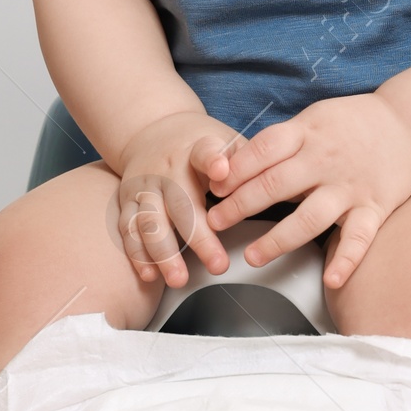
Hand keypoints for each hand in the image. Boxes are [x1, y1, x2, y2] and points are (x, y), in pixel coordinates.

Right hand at [115, 110, 236, 289]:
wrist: (152, 130)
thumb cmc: (198, 145)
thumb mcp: (225, 141)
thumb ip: (248, 161)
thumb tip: (284, 182)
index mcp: (195, 150)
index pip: (205, 152)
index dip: (213, 160)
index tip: (222, 171)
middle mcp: (166, 168)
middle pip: (180, 203)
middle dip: (198, 236)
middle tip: (218, 265)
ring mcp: (143, 186)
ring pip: (149, 221)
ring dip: (163, 253)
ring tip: (179, 279)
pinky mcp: (126, 201)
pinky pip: (128, 230)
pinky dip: (137, 254)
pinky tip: (149, 275)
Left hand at [204, 94, 410, 288]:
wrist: (410, 126)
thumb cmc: (351, 124)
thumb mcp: (313, 119)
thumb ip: (279, 142)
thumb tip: (231, 167)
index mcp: (308, 133)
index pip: (263, 150)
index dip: (235, 169)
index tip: (214, 186)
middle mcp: (327, 160)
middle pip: (277, 184)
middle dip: (241, 206)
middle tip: (215, 223)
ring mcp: (351, 187)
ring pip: (310, 217)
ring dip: (278, 239)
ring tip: (252, 257)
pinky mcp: (374, 208)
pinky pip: (359, 238)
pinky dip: (347, 260)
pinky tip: (331, 279)